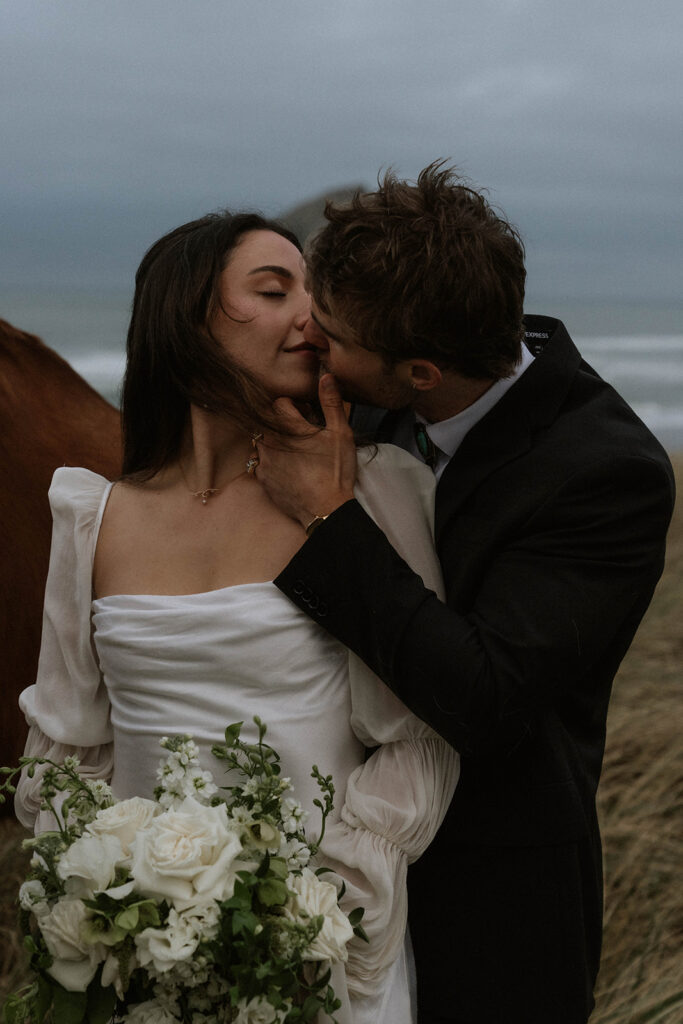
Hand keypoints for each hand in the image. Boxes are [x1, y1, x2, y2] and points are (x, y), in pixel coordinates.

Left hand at [255, 374, 356, 529]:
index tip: (308, 416)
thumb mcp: (341, 434)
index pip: (279, 403)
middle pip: (267, 421)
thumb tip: (326, 376)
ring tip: (296, 452)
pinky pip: (259, 462)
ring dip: (274, 441)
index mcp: (287, 427)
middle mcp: (269, 442)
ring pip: (261, 441)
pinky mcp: (262, 480)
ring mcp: (263, 462)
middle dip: (282, 422)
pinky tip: (289, 469)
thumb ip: (331, 403)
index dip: (295, 406)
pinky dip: (270, 461)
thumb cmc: (336, 471)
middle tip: (303, 434)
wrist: (326, 510)